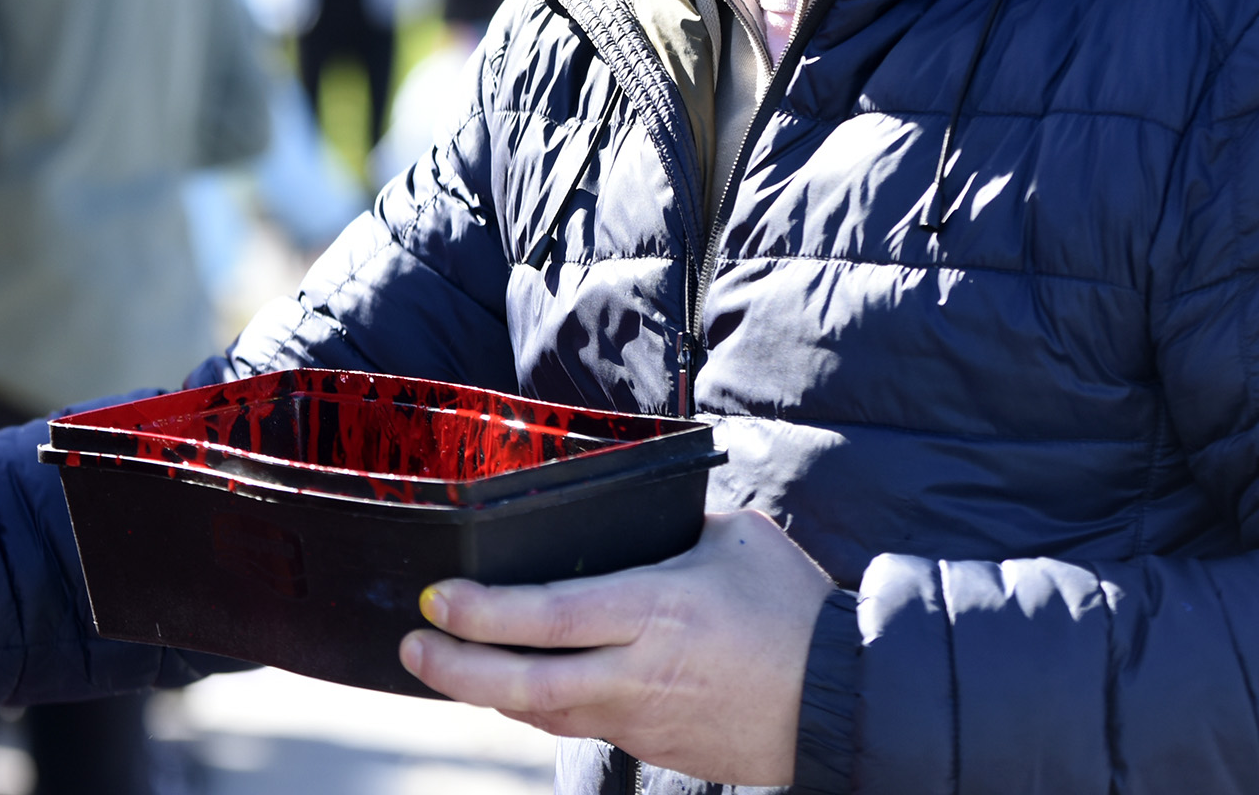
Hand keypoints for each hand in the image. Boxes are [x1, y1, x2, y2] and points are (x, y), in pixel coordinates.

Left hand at [397, 510, 831, 785]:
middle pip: (527, 683)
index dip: (482, 612)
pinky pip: (579, 726)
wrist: (846, 699)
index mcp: (657, 609)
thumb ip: (670, 526)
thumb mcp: (733, 538)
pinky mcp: (656, 747)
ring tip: (444, 665)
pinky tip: (511, 689)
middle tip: (412, 648)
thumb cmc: (794, 608)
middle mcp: (640, 671)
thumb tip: (624, 512)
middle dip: (456, 669)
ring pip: (544, 712)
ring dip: (487, 693)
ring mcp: (645, 718)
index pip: (549, 615)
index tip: (436, 599)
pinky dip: (536, 708)